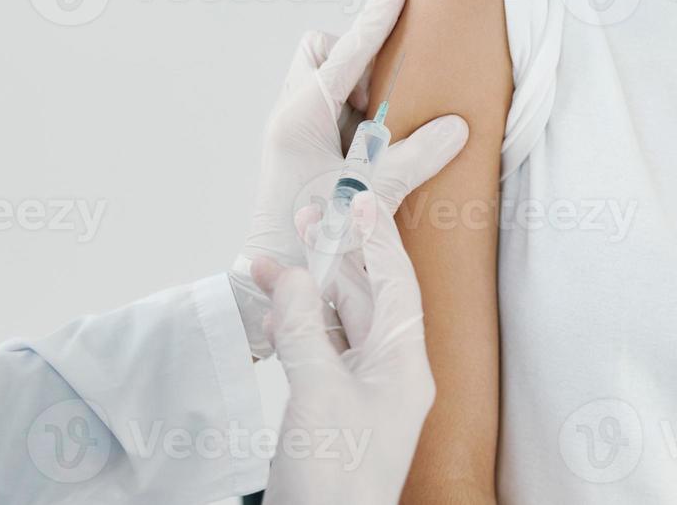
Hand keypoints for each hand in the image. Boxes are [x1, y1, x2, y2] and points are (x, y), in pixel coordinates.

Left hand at [229, 0, 467, 357]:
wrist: (269, 282)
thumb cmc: (309, 239)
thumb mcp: (367, 195)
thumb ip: (411, 158)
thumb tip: (459, 126)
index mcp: (299, 117)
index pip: (346, 53)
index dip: (376, 19)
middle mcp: (288, 115)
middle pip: (321, 52)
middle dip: (354, 58)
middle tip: (386, 96)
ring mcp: (289, 131)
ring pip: (322, 79)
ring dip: (354, 91)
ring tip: (380, 128)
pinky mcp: (296, 149)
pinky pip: (326, 109)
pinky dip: (351, 116)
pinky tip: (371, 148)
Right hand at [253, 189, 436, 504]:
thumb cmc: (334, 483)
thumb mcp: (318, 394)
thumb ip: (303, 327)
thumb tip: (290, 275)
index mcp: (404, 367)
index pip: (396, 284)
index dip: (377, 238)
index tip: (358, 200)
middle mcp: (389, 374)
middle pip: (366, 297)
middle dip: (335, 256)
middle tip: (307, 219)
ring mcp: (361, 393)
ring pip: (337, 322)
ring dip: (307, 290)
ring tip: (273, 262)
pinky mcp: (332, 410)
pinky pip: (318, 351)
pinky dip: (295, 326)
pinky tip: (272, 311)